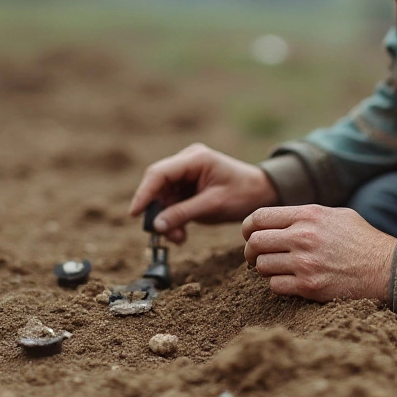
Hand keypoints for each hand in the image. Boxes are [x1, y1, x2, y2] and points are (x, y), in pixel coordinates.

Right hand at [128, 143, 279, 243]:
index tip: (135, 213)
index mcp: (195, 158)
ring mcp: (186, 173)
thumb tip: (157, 226)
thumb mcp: (213, 205)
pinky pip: (171, 202)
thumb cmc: (242, 194)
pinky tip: (181, 234)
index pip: (159, 173)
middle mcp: (187, 161)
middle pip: (158, 185)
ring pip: (163, 197)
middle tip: (160, 233)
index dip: (144, 193)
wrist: (261, 194)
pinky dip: (173, 219)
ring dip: (166, 219)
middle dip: (157, 210)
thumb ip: (183, 214)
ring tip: (178, 238)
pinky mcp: (187, 186)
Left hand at [241, 204, 396, 302]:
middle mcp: (303, 236)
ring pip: (262, 266)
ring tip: (277, 269)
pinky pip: (275, 286)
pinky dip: (278, 285)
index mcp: (308, 215)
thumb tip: (282, 219)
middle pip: (255, 243)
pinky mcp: (309, 286)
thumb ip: (308, 215)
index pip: (260, 217)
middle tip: (256, 257)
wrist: (386, 270)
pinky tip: (290, 282)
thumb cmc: (363, 241)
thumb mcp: (337, 215)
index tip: (250, 236)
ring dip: (265, 269)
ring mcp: (304, 262)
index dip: (248, 228)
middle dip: (251, 251)